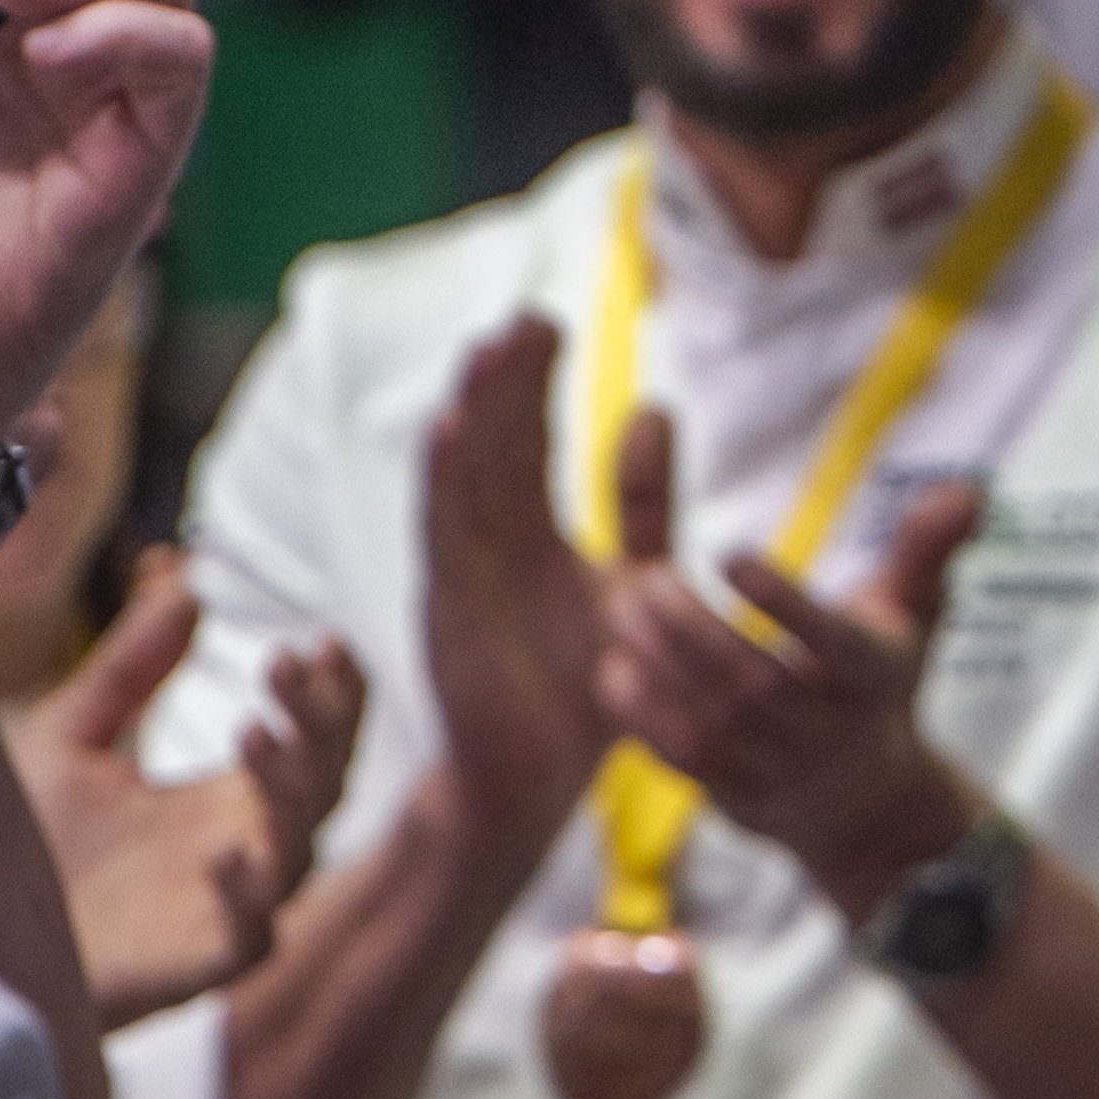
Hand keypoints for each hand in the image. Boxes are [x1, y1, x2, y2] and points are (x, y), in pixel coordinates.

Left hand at [8, 552, 366, 1025]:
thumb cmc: (30, 850)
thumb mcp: (72, 738)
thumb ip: (127, 669)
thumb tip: (181, 579)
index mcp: (230, 796)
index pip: (315, 738)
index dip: (332, 693)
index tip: (319, 640)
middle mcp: (246, 848)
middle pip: (326, 781)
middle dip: (318, 720)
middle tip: (284, 662)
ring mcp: (227, 910)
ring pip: (299, 850)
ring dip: (287, 786)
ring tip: (251, 728)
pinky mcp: (195, 968)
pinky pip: (250, 938)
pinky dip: (245, 895)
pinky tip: (221, 849)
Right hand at [416, 319, 613, 845]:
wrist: (542, 780)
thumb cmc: (586, 690)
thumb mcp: (635, 581)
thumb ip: (648, 503)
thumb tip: (658, 406)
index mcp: (529, 530)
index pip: (525, 436)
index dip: (531, 379)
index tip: (548, 319)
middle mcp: (486, 541)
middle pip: (489, 441)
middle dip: (502, 380)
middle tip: (523, 317)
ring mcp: (461, 571)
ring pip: (459, 474)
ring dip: (470, 412)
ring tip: (486, 351)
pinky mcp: (447, 608)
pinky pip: (441, 532)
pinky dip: (442, 479)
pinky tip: (447, 428)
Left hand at [590, 408, 984, 915]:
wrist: (867, 807)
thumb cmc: (881, 683)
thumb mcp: (914, 614)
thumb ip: (927, 546)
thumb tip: (965, 486)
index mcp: (868, 670)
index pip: (828, 638)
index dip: (781, 601)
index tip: (732, 556)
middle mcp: (825, 723)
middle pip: (753, 679)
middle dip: (693, 628)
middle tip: (646, 577)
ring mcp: (778, 765)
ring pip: (711, 718)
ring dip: (659, 664)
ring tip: (619, 607)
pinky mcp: (735, 796)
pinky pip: (684, 762)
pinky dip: (645, 720)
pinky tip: (614, 671)